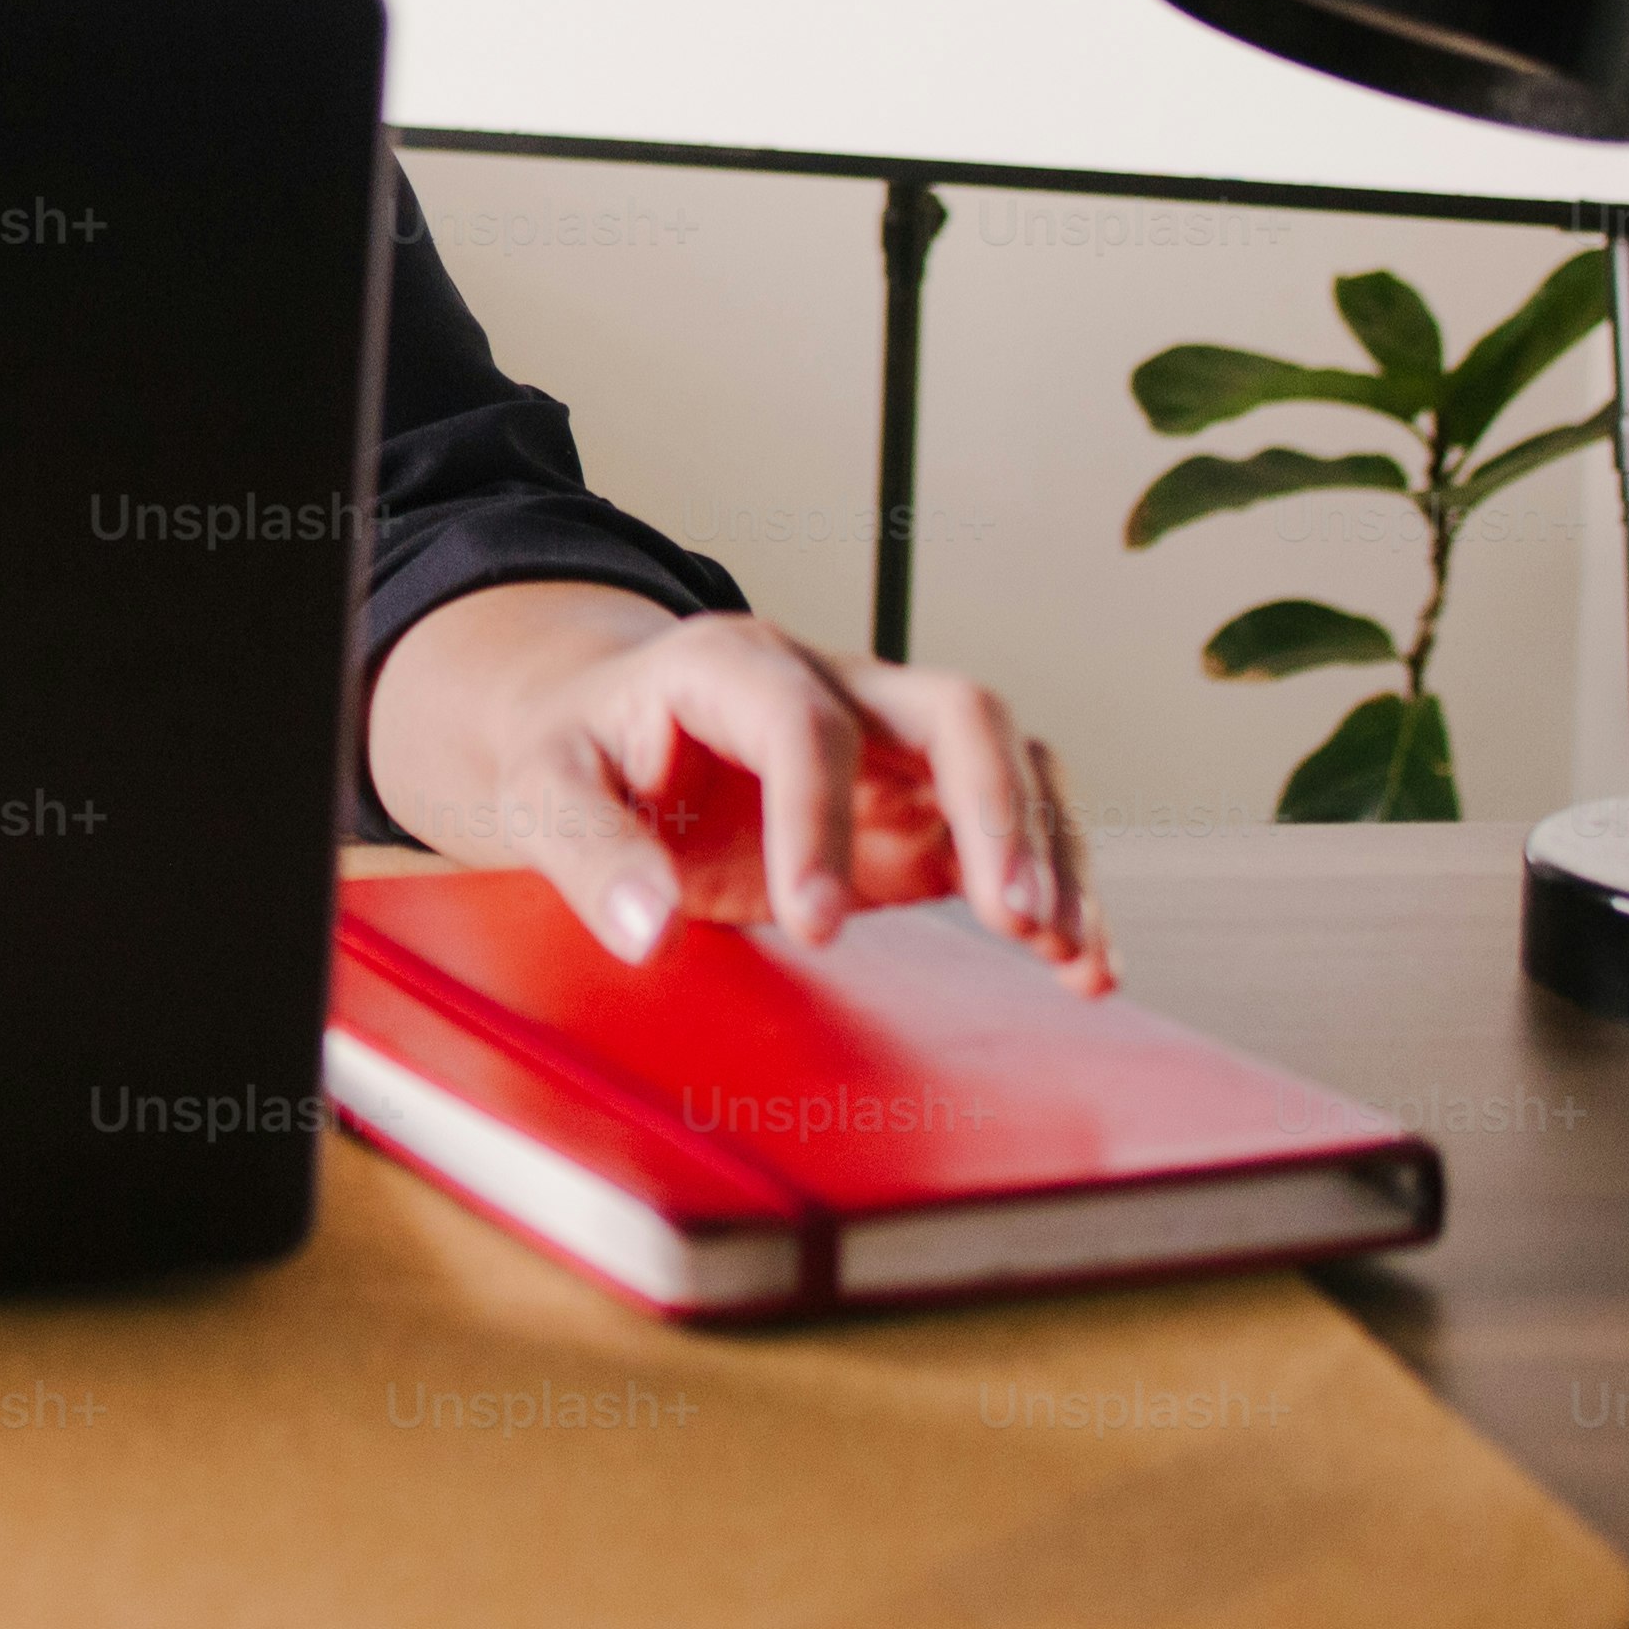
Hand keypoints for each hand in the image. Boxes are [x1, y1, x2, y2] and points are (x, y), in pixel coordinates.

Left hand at [364, 581, 1111, 996]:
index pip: (806, 724)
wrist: (605, 730)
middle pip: (954, 710)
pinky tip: (1083, 962)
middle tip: (1010, 916)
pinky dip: (1058, 888)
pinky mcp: (919, 806)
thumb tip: (647, 935)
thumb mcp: (545, 791)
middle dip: (996, 809)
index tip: (816, 927)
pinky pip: (1014, 829)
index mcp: (732, 666)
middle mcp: (835, 688)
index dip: (821, 820)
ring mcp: (890, 744)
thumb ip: (591, 855)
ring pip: (1009, 762)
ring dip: (1048, 852)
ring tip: (1066, 952)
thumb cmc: (579, 752)